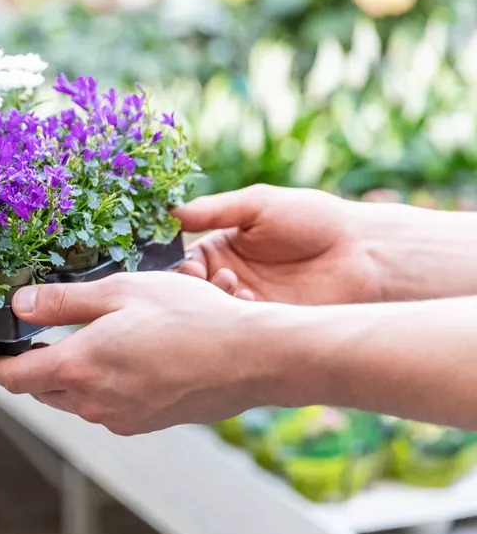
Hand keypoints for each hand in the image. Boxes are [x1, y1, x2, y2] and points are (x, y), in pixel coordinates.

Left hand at [0, 273, 273, 435]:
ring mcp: (119, 419)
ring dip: (67, 374)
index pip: (11, 377)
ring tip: (86, 337)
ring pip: (72, 399)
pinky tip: (124, 355)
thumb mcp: (120, 292)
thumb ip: (61, 301)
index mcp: (78, 369)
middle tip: (35, 334)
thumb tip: (18, 305)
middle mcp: (92, 404)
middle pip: (39, 389)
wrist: (252, 357)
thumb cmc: (191, 318)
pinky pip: (104, 406)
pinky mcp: (143, 424)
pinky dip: (99, 385)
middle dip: (30, 365)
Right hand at [173, 184, 382, 305]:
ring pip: (213, 313)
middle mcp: (229, 279)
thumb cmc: (313, 219)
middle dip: (191, 289)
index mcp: (222, 250)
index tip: (185, 266)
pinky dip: (237, 317)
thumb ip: (213, 210)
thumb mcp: (258, 205)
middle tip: (204, 278)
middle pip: (192, 293)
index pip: (183, 263)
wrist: (363, 251)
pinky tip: (249, 301)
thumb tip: (169, 211)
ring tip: (231, 285)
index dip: (177, 267)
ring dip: (215, 301)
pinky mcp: (269, 324)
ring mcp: (248, 304)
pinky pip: (240, 328)